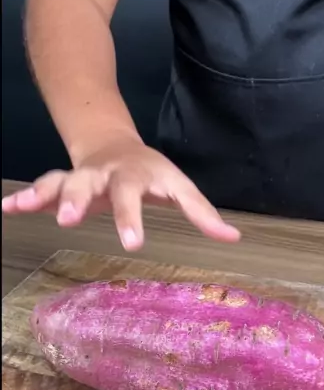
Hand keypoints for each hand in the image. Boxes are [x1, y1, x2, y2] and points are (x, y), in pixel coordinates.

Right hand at [2, 136, 240, 249]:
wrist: (113, 144)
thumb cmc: (151, 174)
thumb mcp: (178, 188)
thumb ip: (202, 213)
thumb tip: (234, 237)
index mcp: (133, 176)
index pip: (134, 195)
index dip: (132, 218)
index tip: (131, 245)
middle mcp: (102, 174)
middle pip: (89, 184)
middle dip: (78, 200)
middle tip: (71, 222)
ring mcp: (79, 178)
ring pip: (58, 182)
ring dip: (43, 196)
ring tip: (23, 207)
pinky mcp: (60, 186)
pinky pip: (40, 190)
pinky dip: (23, 199)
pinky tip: (8, 209)